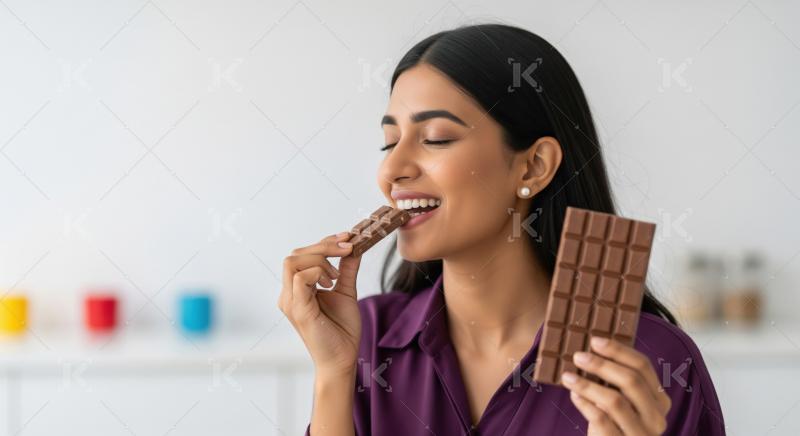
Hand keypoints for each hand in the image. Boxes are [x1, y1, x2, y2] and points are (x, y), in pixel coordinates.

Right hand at [278, 232, 362, 376]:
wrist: (342, 359)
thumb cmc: (342, 330)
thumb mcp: (346, 291)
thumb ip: (347, 269)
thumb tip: (354, 247)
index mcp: (298, 289)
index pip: (303, 254)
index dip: (324, 242)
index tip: (348, 237)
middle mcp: (289, 294)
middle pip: (295, 254)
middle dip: (324, 246)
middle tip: (348, 248)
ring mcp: (291, 301)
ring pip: (293, 261)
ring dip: (320, 259)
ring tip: (336, 275)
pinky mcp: (298, 309)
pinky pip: (299, 278)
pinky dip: (318, 272)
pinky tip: (332, 283)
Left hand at [562, 336, 671, 434]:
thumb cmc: (617, 423)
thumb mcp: (626, 402)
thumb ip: (618, 381)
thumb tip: (592, 350)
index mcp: (660, 400)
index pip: (643, 367)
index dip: (618, 350)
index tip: (595, 340)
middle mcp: (656, 417)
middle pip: (632, 381)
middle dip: (602, 365)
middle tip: (578, 356)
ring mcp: (640, 433)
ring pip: (615, 401)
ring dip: (588, 385)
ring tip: (568, 377)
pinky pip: (601, 419)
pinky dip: (585, 404)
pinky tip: (574, 395)